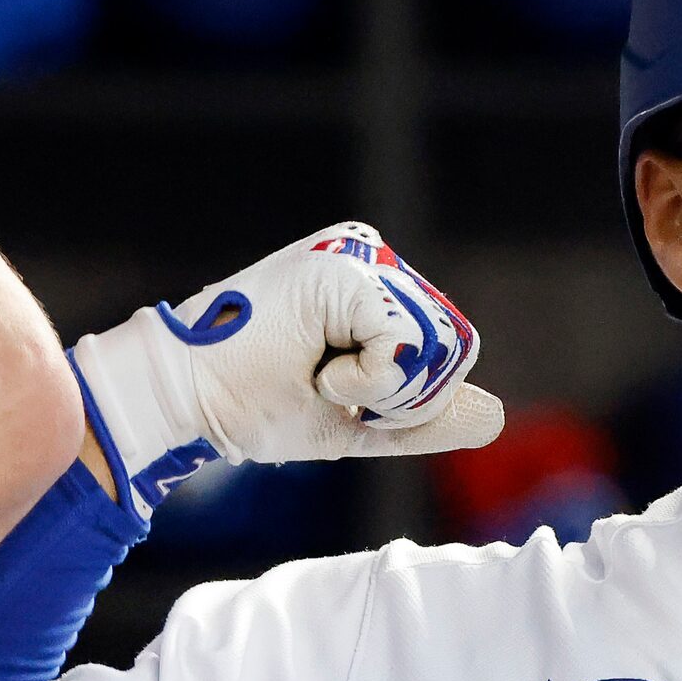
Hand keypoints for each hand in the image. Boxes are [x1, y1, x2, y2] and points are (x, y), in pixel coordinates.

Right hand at [72, 221, 504, 512]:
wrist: (186, 400)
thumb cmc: (250, 406)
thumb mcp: (354, 422)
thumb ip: (421, 417)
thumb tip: (495, 415)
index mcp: (374, 289)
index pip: (446, 351)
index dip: (408, 401)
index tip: (337, 396)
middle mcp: (372, 260)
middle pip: (453, 348)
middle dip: (401, 398)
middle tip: (330, 389)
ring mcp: (360, 258)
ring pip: (436, 348)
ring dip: (382, 392)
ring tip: (321, 377)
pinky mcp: (347, 270)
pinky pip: (405, 348)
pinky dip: (367, 383)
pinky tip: (318, 370)